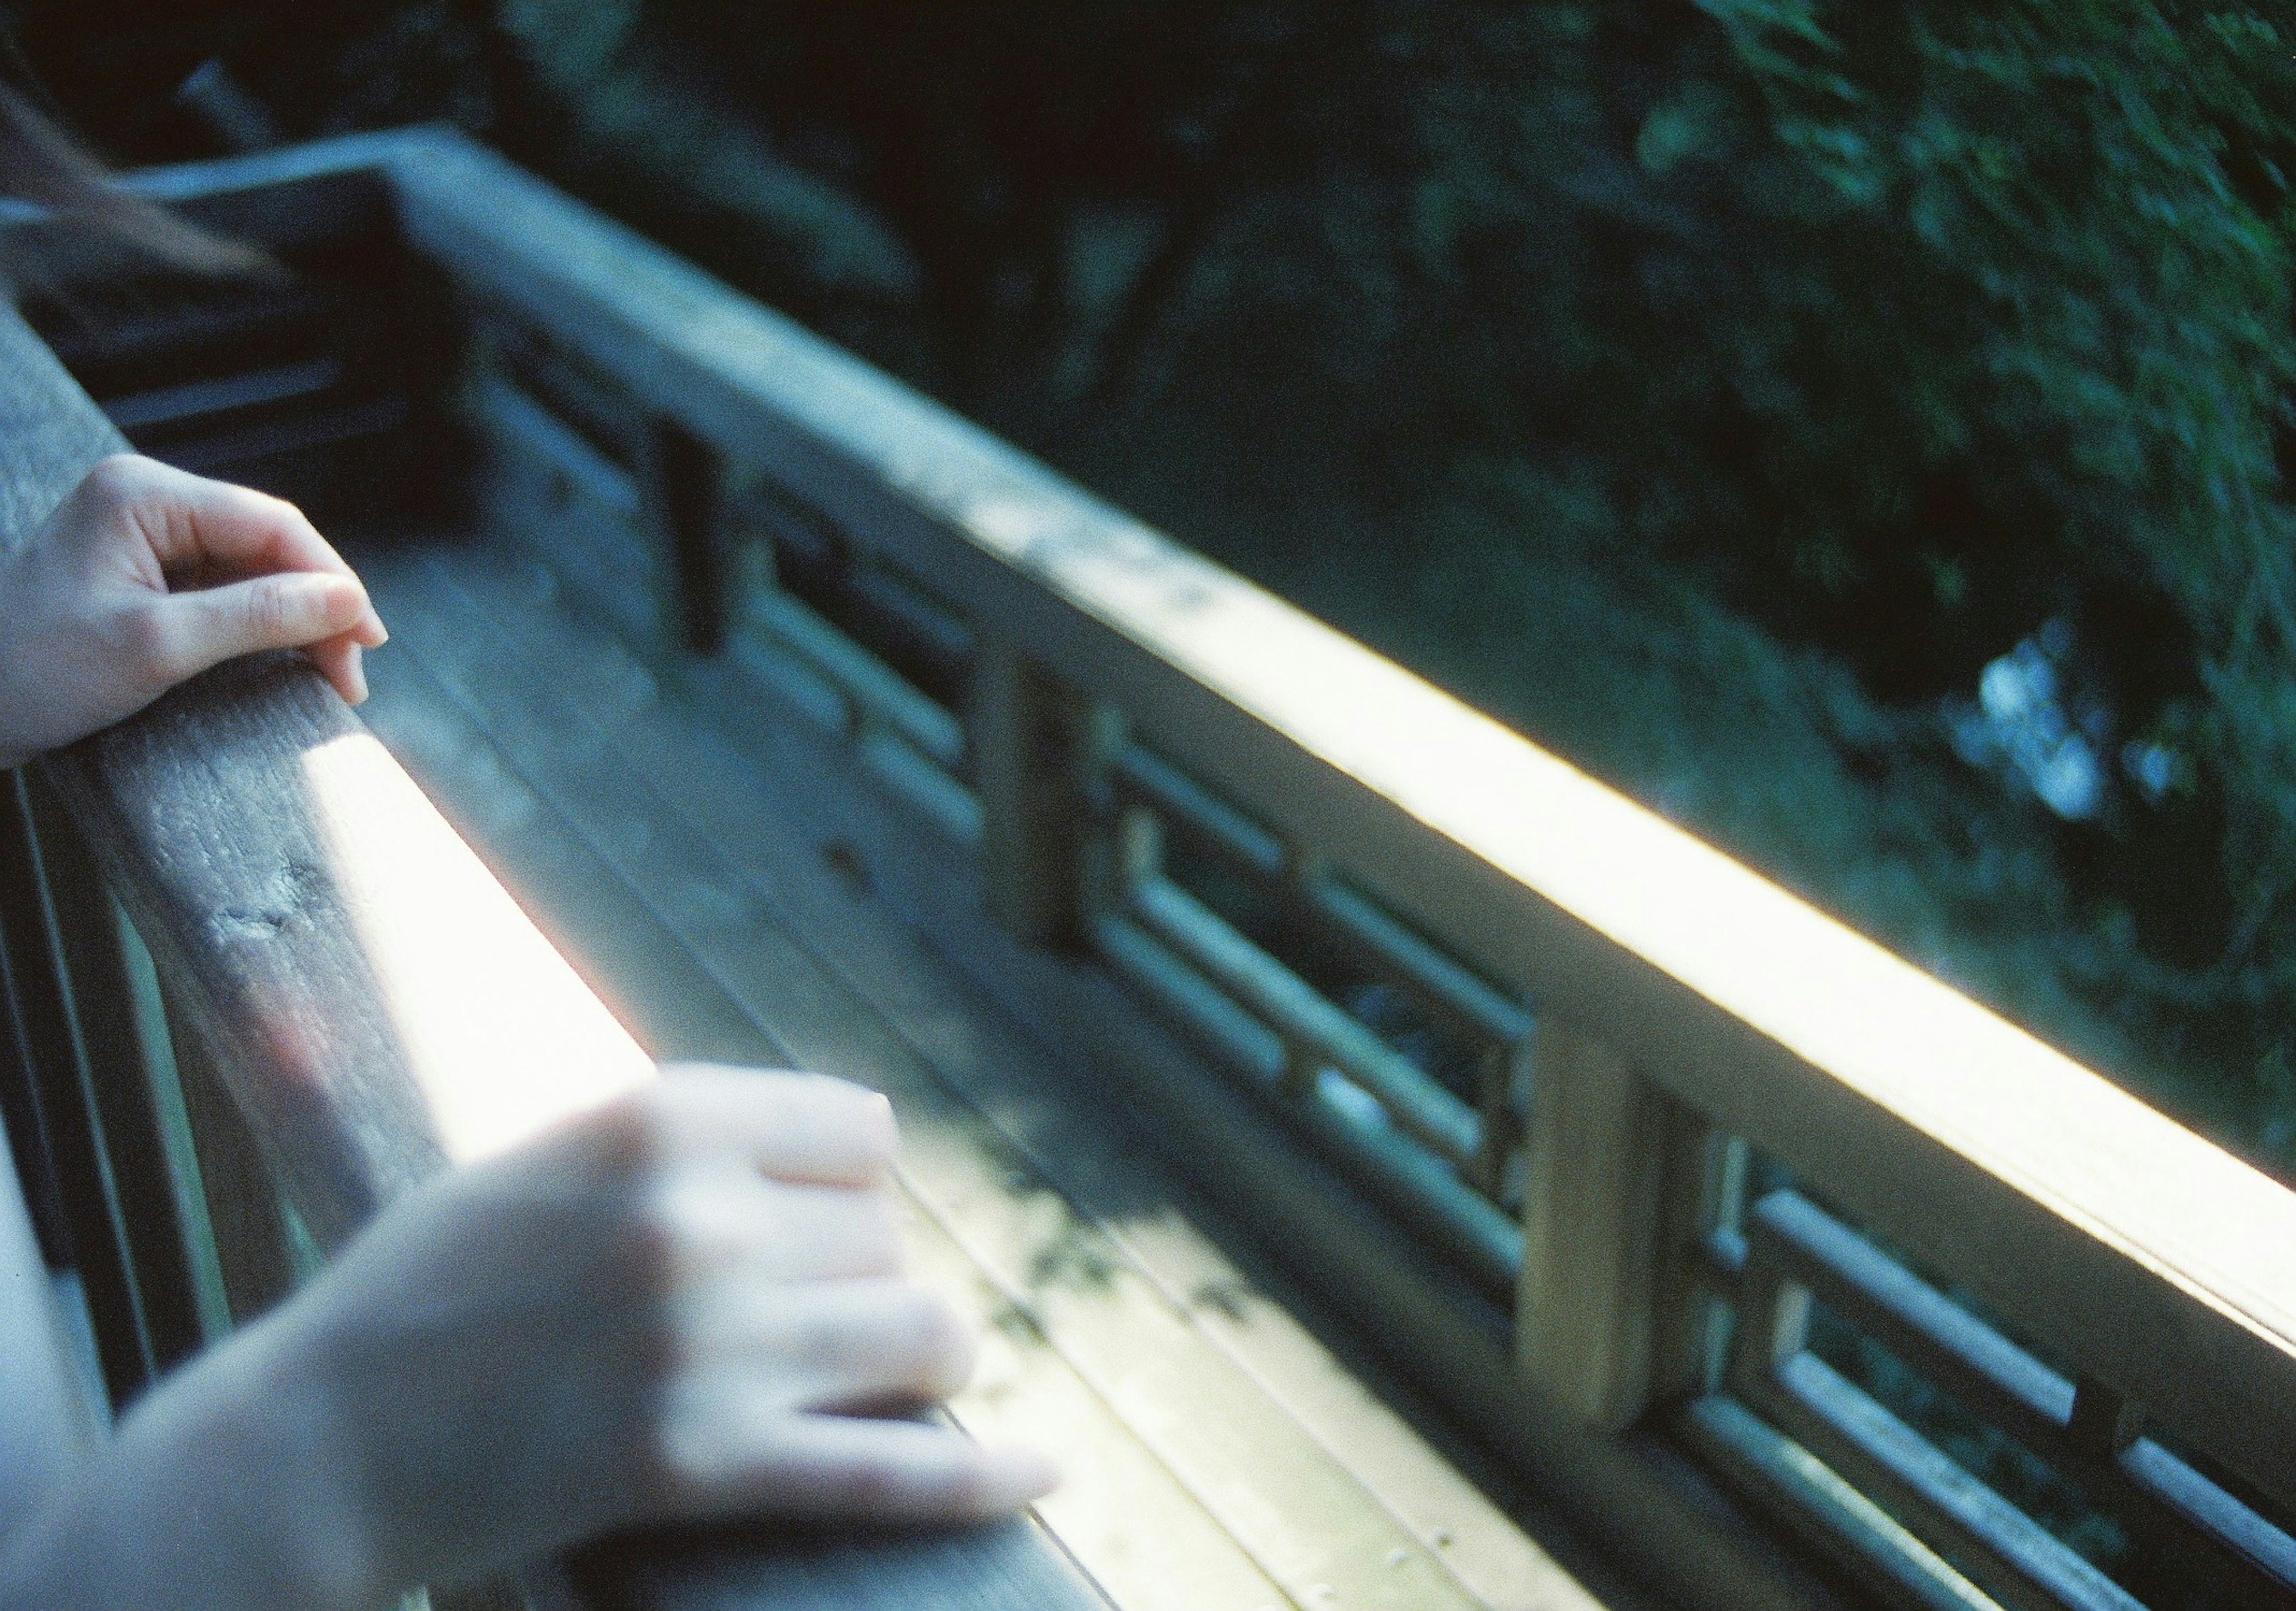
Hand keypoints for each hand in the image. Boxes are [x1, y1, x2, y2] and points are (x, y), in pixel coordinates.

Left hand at [0, 454, 385, 767]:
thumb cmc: (34, 672)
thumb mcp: (156, 646)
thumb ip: (258, 616)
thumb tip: (351, 602)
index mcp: (141, 493)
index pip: (270, 524)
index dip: (332, 579)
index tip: (368, 641)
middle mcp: (145, 498)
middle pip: (267, 543)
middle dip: (318, 605)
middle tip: (351, 674)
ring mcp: (143, 533)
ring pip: (252, 568)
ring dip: (296, 620)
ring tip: (330, 675)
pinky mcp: (141, 570)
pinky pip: (223, 588)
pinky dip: (261, 625)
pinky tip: (286, 659)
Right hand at [61, 1068, 1055, 1608]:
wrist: (321, 1439)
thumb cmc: (432, 1284)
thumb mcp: (560, 1156)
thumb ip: (691, 1144)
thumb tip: (852, 1147)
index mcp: (666, 1119)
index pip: (863, 1136)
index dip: (847, 1185)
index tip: (813, 1222)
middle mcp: (702, 1220)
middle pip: (886, 1241)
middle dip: (854, 1279)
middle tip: (789, 1317)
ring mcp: (713, 1346)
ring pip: (922, 1334)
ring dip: (918, 1357)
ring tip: (889, 1372)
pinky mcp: (706, 1465)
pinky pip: (894, 1470)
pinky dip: (986, 1474)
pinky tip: (1046, 1464)